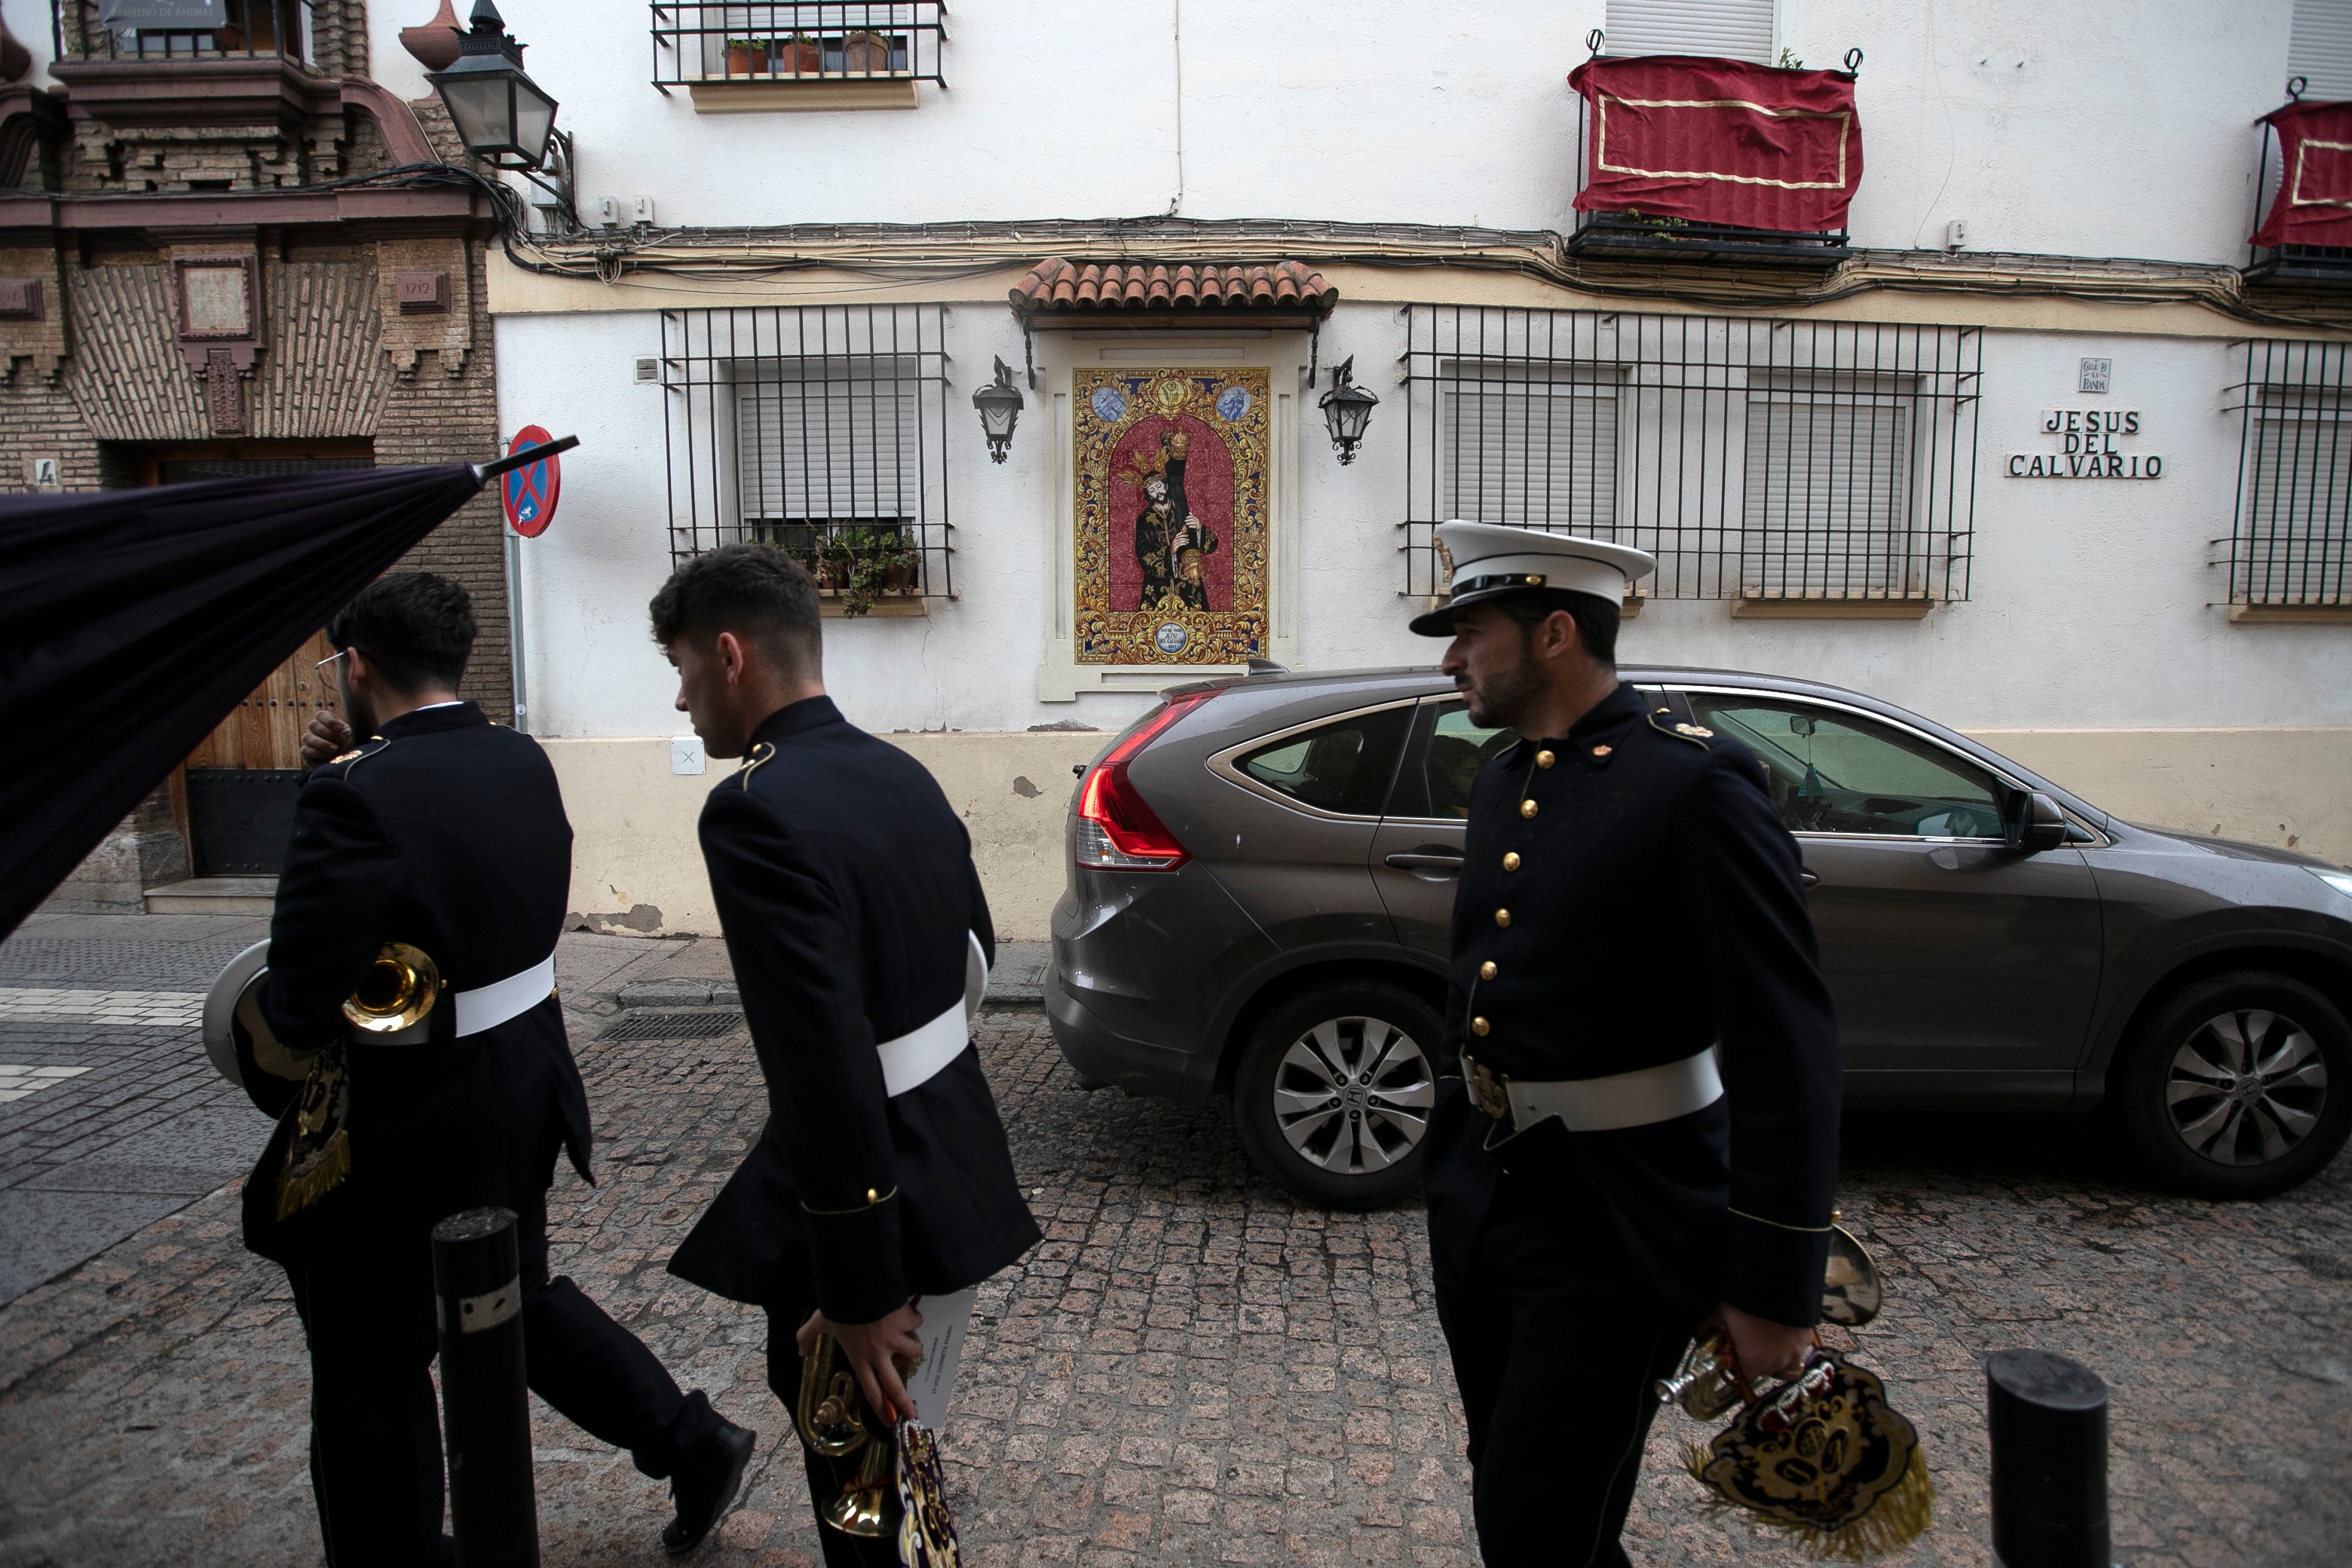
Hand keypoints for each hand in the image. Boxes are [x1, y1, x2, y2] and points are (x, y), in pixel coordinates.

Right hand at [299, 712, 351, 770]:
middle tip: (340, 741)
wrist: (352, 768)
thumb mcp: (358, 735)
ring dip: (322, 743)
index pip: (321, 715)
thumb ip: (354, 722)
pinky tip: (328, 756)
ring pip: (307, 737)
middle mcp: (319, 732)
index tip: (339, 728)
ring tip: (335, 749)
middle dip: (327, 733)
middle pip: (312, 724)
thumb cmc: (356, 750)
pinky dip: (317, 752)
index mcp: (331, 725)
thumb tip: (356, 709)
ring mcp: (312, 743)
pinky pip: (305, 750)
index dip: (328, 719)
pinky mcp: (308, 755)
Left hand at [797, 1301, 924, 1422]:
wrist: (858, 1284)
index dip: (880, 1409)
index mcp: (859, 1358)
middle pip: (895, 1386)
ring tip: (906, 1338)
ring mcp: (894, 1339)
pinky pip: (916, 1323)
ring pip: (914, 1352)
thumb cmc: (839, 1305)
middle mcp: (878, 1354)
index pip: (870, 1391)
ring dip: (912, 1346)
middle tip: (912, 1414)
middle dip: (904, 1403)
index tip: (889, 1421)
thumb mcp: (820, 1322)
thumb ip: (807, 1337)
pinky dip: (912, 1318)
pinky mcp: (906, 1322)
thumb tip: (799, 1351)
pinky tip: (903, 1311)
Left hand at [1707, 1301, 1813, 1385]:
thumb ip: (1709, 1329)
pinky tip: (1784, 1330)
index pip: (1745, 1377)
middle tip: (1752, 1344)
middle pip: (1766, 1371)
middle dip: (1758, 1361)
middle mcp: (1776, 1364)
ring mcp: (1795, 1354)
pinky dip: (1792, 1344)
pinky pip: (1799, 1350)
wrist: (1776, 1285)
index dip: (1739, 1368)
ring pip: (1786, 1365)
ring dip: (1778, 1357)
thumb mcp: (1720, 1315)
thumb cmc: (1744, 1304)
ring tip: (1770, 1341)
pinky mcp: (1807, 1340)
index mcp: (1753, 1363)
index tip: (1736, 1357)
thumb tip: (1701, 1336)